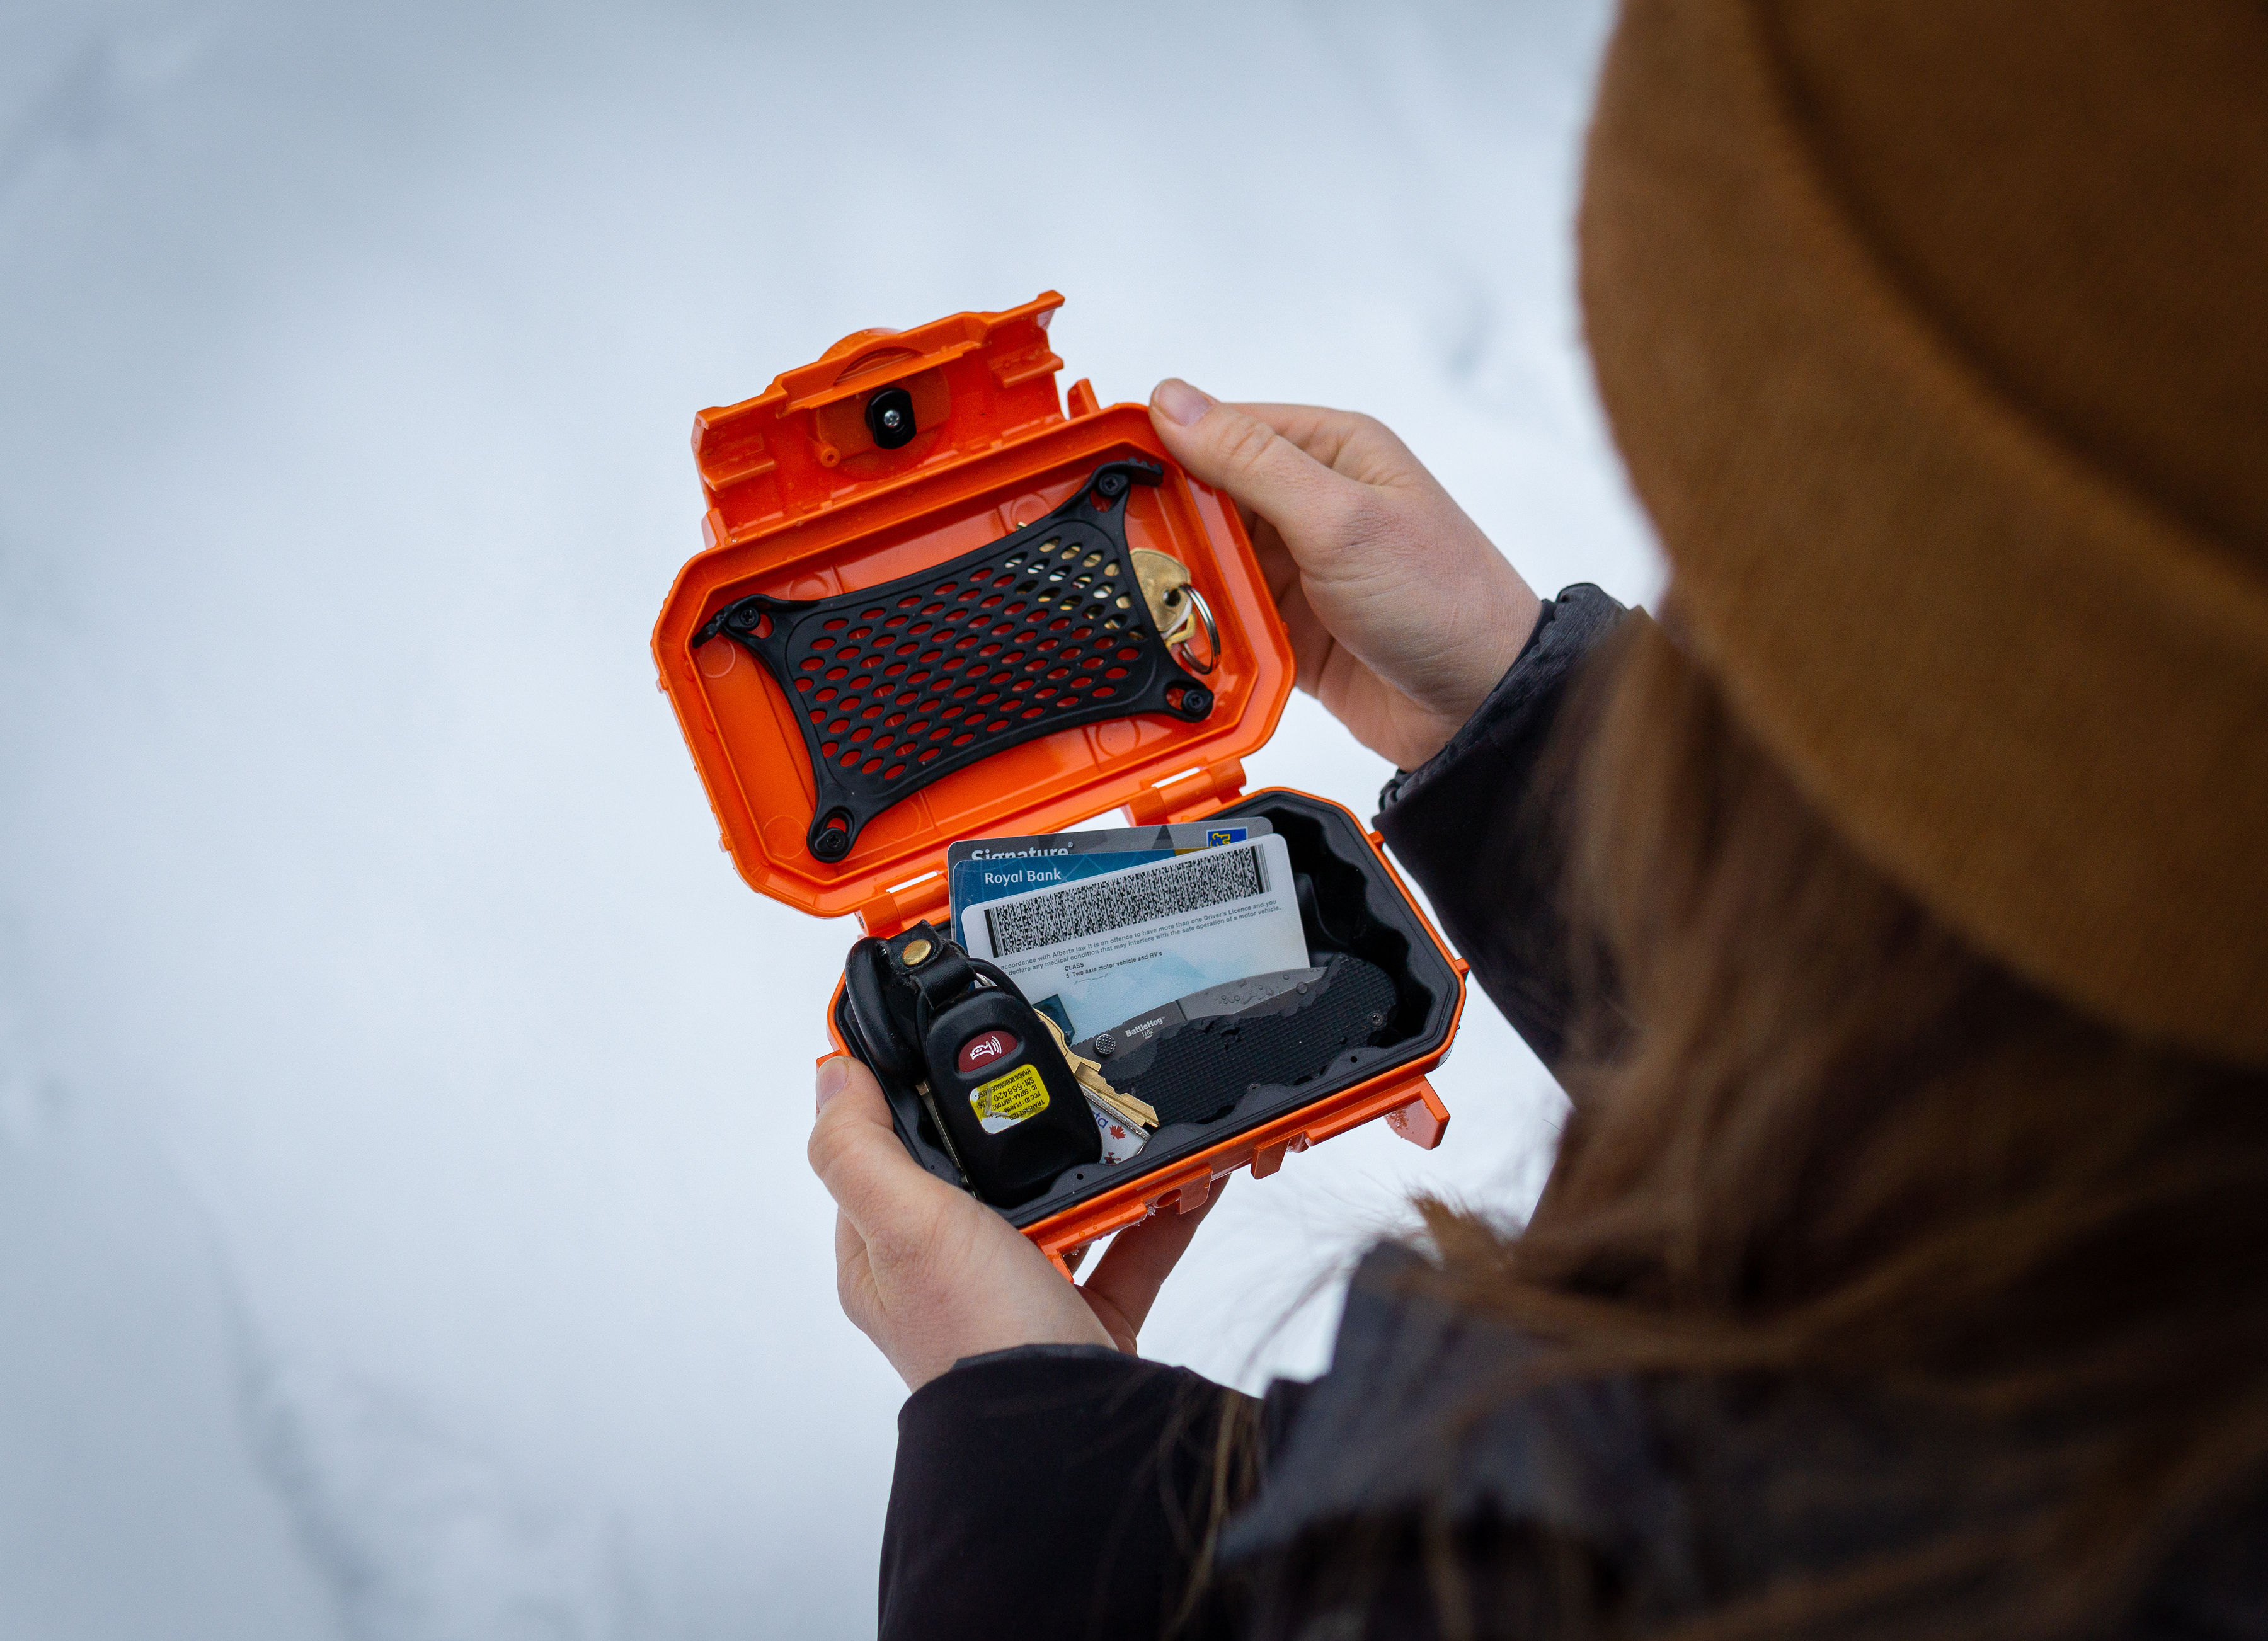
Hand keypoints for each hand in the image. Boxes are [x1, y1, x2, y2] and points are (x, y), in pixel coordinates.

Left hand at [808, 1055, 1224, 1389]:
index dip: (909, 1091)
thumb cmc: (976, 1340)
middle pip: (983, 1167)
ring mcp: (1020, 1292)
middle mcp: (948, 1271)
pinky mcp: (1086, 1316)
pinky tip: (1189, 1173)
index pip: (882, 1148)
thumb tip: (830, 1074)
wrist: (1066, 1437)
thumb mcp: (905, 1226)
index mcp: (884, 1253)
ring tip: (1139, 1120)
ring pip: (1062, 1199)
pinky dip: (1160, 1207)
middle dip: (1028, 1121)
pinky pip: (1129, 1243)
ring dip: (1104, 1158)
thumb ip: (859, 1148)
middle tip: (1065, 1072)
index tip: (949, 1036)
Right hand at [1149, 380, 1540, 770]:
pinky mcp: (1292, 623)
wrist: (1481, 707)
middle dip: (1168, 524)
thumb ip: (1251, 460)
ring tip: (1152, 600)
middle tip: (1126, 548)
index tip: (1106, 469)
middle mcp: (1314, 501)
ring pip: (1212, 559)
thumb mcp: (1339, 517)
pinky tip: (1186, 637)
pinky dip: (1207, 626)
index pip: (1225, 427)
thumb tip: (1174, 401)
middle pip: (1208, 496)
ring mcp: (1302, 564)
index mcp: (1333, 450)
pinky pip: (1227, 615)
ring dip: (1186, 580)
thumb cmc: (1442, 599)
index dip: (1163, 445)